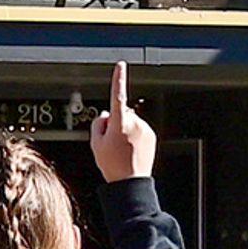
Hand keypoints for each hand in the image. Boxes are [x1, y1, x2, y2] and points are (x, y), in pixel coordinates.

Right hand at [89, 61, 158, 183]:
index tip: (121, 66)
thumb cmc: (112, 165)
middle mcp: (135, 123)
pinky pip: (139, 131)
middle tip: (110, 143)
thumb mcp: (95, 144)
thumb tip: (105, 115)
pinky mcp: (151, 136)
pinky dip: (134, 137)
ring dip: (125, 131)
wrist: (130, 183)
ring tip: (121, 150)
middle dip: (115, 122)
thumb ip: (98, 124)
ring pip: (131, 122)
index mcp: (120, 122)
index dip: (118, 79)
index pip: (118, 94)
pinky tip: (130, 151)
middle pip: (121, 113)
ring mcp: (145, 129)